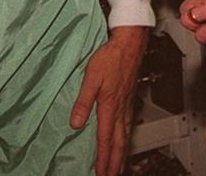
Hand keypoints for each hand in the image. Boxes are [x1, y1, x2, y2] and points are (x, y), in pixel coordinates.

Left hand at [70, 25, 148, 175]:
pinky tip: (125, 140)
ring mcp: (127, 105)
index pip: (105, 139)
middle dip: (115, 163)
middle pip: (119, 143)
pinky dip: (127, 139)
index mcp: (109, 106)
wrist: (130, 43)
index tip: (101, 173)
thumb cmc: (110, 57)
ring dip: (122, 154)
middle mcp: (120, 109)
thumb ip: (83, 102)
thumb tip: (75, 123)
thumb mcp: (91, 78)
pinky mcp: (129, 99)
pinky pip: (129, 126)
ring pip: (125, 136)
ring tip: (119, 167)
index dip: (103, 159)